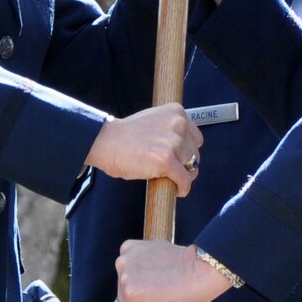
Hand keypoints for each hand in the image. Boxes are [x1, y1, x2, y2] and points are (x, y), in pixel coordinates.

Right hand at [85, 104, 203, 195]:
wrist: (106, 142)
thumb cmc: (124, 135)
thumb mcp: (153, 121)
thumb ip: (169, 130)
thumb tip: (183, 149)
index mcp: (176, 111)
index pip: (195, 137)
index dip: (187, 151)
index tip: (180, 159)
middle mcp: (178, 124)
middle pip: (195, 153)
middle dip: (185, 165)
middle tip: (172, 171)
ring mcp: (173, 142)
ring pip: (192, 168)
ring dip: (182, 176)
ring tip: (168, 178)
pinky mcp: (167, 160)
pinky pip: (184, 180)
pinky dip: (182, 188)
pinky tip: (176, 190)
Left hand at [115, 241, 236, 301]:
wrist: (202, 270)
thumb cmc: (188, 265)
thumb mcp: (159, 256)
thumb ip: (145, 266)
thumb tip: (141, 285)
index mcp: (129, 248)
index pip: (125, 276)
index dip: (140, 285)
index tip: (154, 289)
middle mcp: (123, 261)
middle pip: (122, 291)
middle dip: (138, 298)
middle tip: (160, 299)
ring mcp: (125, 279)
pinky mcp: (131, 296)